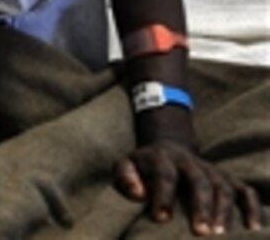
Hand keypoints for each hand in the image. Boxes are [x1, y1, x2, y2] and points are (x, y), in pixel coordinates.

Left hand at [114, 139, 264, 235]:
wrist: (167, 148)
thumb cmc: (143, 166)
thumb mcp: (125, 165)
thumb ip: (125, 178)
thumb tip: (138, 194)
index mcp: (162, 158)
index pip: (165, 174)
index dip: (163, 195)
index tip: (160, 219)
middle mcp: (190, 162)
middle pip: (200, 180)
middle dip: (201, 206)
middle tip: (200, 232)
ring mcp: (211, 169)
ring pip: (224, 186)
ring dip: (224, 210)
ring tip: (220, 235)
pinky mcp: (227, 178)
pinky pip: (245, 190)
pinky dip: (252, 207)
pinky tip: (253, 228)